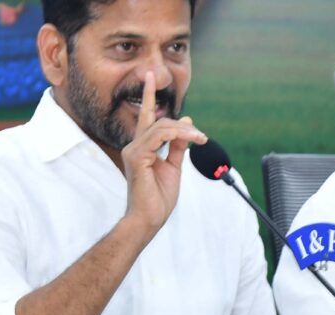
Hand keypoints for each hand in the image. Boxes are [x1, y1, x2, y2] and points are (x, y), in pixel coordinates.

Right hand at [122, 71, 206, 231]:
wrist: (149, 218)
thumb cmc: (158, 198)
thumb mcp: (173, 168)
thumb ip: (178, 147)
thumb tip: (187, 124)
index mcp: (142, 148)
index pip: (146, 118)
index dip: (149, 96)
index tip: (151, 76)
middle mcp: (134, 146)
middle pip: (157, 121)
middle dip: (180, 123)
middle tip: (200, 136)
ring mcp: (133, 151)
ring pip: (161, 127)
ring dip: (185, 132)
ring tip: (200, 140)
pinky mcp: (137, 157)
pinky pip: (159, 137)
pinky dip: (178, 136)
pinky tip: (192, 140)